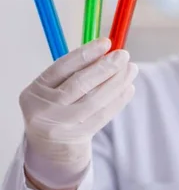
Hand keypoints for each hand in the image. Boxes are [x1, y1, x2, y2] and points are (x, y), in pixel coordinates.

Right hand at [20, 38, 137, 189]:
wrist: (51, 147)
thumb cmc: (55, 107)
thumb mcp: (52, 89)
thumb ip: (74, 71)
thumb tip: (107, 50)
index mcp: (35, 92)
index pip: (62, 67)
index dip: (86, 53)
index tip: (106, 42)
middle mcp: (46, 109)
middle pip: (80, 84)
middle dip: (105, 67)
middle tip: (124, 55)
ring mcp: (63, 125)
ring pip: (96, 100)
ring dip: (117, 82)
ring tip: (131, 69)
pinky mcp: (80, 136)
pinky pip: (104, 115)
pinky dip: (119, 99)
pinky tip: (129, 86)